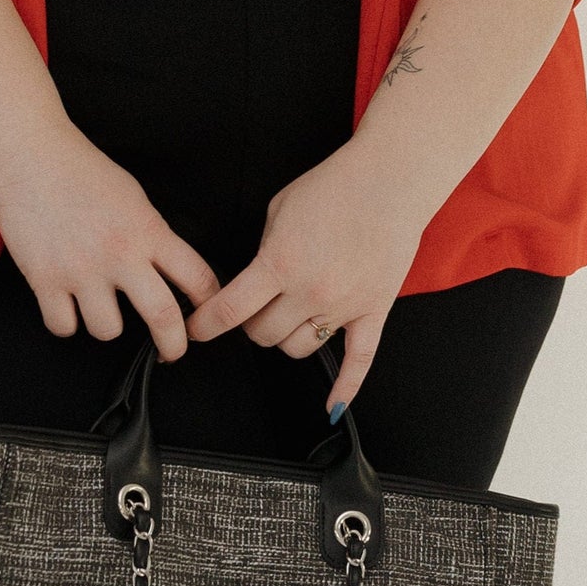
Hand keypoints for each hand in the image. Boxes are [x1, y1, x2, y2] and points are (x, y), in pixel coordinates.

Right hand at [0, 121, 219, 362]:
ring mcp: (82, 270)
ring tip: (98, 306)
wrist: (32, 157)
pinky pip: (64, 327)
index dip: (210, 304)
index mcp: (148, 231)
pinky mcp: (46, 280)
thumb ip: (151, 235)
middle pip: (162, 317)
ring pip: (107, 331)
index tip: (205, 316)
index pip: (197, 277)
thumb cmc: (82, 172)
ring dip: (106, 325)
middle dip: (173, 345)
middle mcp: (119, 254)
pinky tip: (67, 306)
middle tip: (171, 352)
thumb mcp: (134, 198)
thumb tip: (167, 270)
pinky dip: (66, 322)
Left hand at [183, 140, 428, 408]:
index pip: (229, 310)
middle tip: (255, 309)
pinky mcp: (374, 311)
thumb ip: (263, 252)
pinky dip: (344, 389)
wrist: (391, 177)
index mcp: (280, 263)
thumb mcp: (279, 209)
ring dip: (286, 337)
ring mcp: (343, 306)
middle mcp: (310, 291)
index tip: (195, 330)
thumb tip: (253, 282)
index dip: (205, 324)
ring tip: (289, 317)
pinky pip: (358, 361)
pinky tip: (332, 408)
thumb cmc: (335, 186)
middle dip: (251, 325)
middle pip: (262, 335)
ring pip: (298, 349)